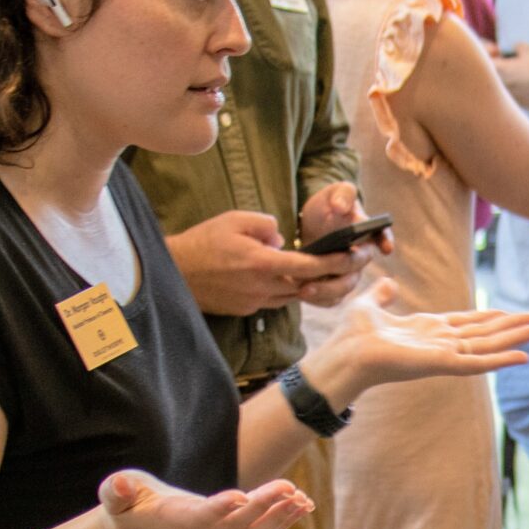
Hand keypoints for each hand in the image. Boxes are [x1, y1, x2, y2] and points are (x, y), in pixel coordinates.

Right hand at [98, 469, 312, 528]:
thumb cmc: (126, 506)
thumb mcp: (115, 496)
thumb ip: (116, 492)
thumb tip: (119, 486)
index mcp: (173, 521)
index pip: (199, 517)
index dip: (219, 509)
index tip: (240, 496)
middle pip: (236, 524)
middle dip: (264, 507)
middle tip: (289, 488)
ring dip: (281, 516)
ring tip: (304, 499)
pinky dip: (283, 518)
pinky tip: (304, 504)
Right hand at [167, 211, 336, 317]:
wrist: (173, 271)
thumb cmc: (203, 242)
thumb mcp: (234, 220)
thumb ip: (266, 225)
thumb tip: (282, 239)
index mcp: (262, 264)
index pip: (310, 266)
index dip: (336, 262)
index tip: (354, 256)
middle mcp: (262, 287)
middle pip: (307, 285)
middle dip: (332, 276)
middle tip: (350, 265)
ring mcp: (255, 302)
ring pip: (293, 295)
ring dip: (309, 284)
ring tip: (324, 270)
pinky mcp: (247, 309)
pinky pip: (275, 300)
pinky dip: (285, 289)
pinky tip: (288, 278)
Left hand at [294, 183, 382, 307]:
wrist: (311, 223)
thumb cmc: (328, 206)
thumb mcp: (333, 192)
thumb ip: (342, 194)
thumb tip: (341, 207)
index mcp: (367, 232)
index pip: (382, 236)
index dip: (385, 241)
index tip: (386, 248)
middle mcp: (361, 256)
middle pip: (356, 268)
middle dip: (339, 272)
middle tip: (319, 270)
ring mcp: (348, 273)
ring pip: (344, 288)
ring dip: (325, 291)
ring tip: (303, 290)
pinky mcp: (334, 286)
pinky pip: (331, 299)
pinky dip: (317, 300)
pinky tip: (299, 295)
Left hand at [313, 282, 528, 397]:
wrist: (345, 354)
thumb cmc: (352, 335)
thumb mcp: (369, 304)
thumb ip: (381, 294)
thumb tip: (388, 283)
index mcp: (427, 330)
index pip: (466, 323)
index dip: (489, 318)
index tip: (509, 313)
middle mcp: (440, 343)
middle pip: (484, 334)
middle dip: (510, 327)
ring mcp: (444, 355)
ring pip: (487, 346)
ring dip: (513, 338)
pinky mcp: (443, 364)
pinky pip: (478, 363)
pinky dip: (501, 360)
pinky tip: (523, 357)